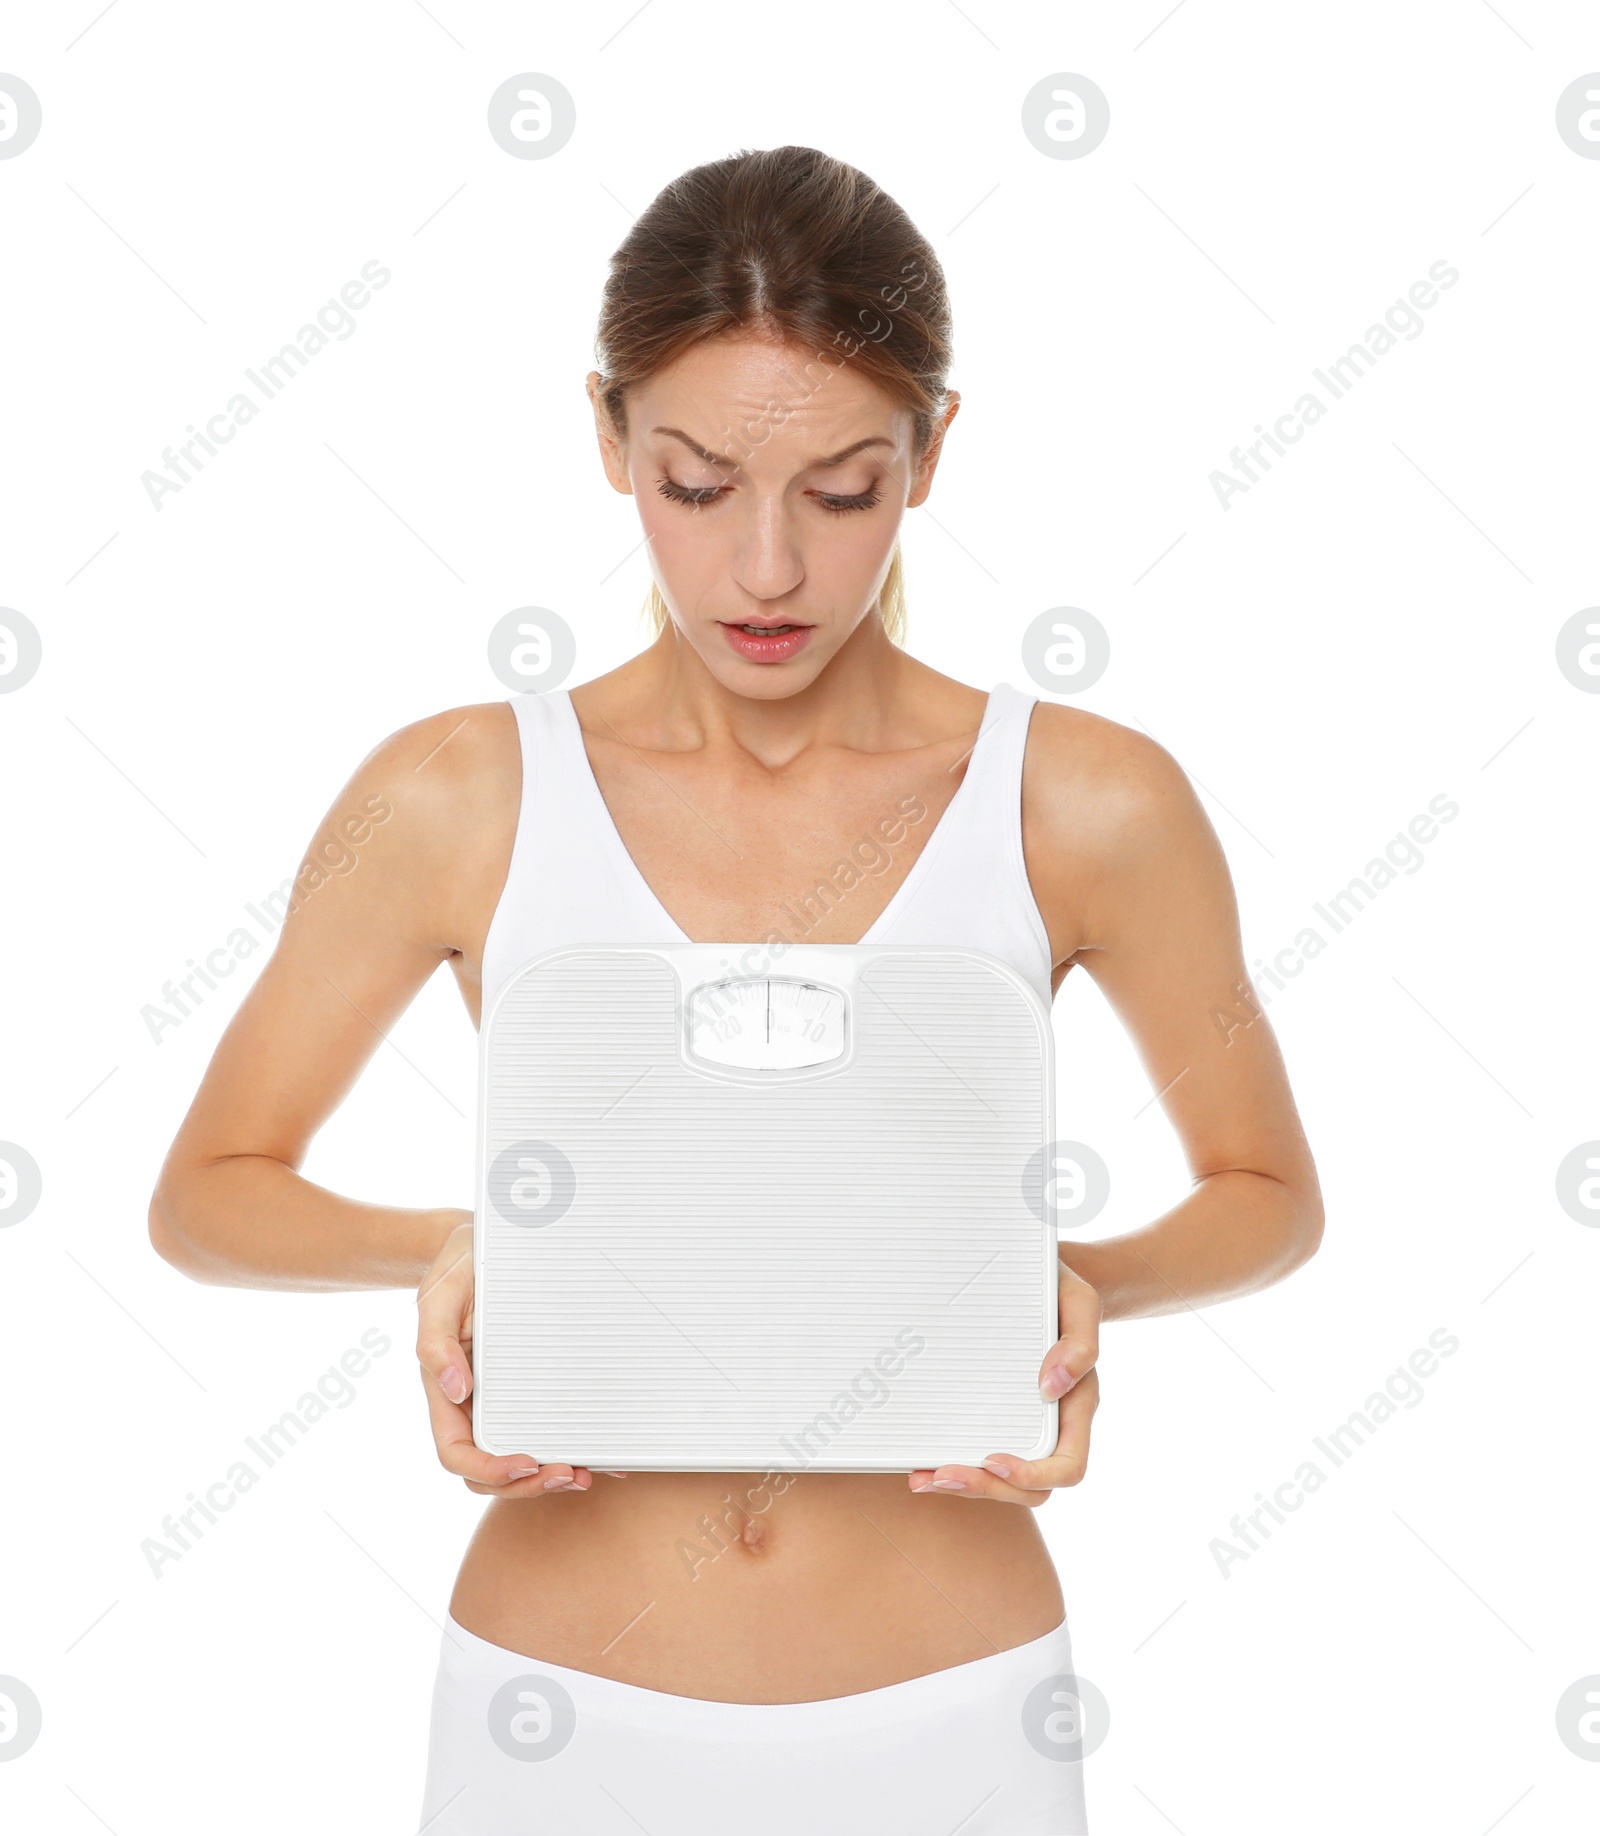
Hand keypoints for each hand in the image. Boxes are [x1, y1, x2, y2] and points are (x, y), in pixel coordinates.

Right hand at [415, 1210, 621, 1496]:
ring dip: (549, 1476)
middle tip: (569, 1474)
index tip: (525, 1463)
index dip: (489, 1470)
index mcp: (446, 1391)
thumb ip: (435, 1342)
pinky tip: (602, 1451)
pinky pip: (547, 1425)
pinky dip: (572, 1444)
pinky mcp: (530, 1385)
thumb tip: (455, 1390)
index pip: (457, 1452)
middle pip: (491, 1469)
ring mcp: (502, 1398)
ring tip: (586, 1471)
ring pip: (519, 1459)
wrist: (482, 1242)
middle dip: (527, 1483)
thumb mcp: (439, 1294)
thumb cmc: (458, 1267)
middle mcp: (473, 1403)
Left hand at [908, 1255, 1100, 1506]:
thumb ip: (1080, 1343)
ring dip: (965, 1486)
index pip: (1068, 1465)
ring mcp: (1022, 1424)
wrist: (1032, 1274)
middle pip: (1031, 1487)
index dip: (1033, 1474)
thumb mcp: (1078, 1302)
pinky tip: (921, 1463)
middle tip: (942, 1476)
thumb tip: (1052, 1386)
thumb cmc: (1059, 1289)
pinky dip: (951, 1464)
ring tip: (922, 1477)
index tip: (994, 1461)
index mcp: (1077, 1405)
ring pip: (1003, 1481)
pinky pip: (979, 1454)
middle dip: (987, 1488)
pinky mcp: (993, 1415)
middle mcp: (1052, 1423)